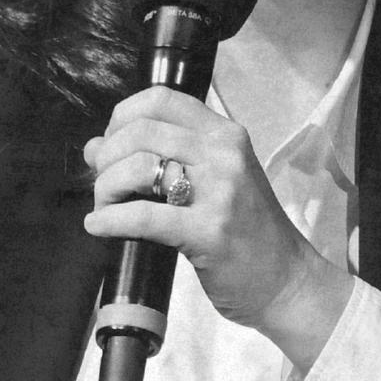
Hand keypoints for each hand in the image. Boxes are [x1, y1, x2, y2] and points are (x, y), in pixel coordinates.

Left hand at [81, 85, 352, 369]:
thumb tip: (93, 148)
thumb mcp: (208, 182)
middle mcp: (225, 153)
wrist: (287, 281)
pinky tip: (97, 226)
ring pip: (138, 168)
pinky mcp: (210, 232)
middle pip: (140, 132)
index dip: (121, 118)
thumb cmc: (244, 231)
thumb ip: (157, 158)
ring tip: (104, 207)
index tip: (111, 145)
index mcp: (225, 134)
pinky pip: (143, 216)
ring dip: (105, 188)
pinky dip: (109, 220)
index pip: (159, 99)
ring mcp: (221, 191)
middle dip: (107, 159)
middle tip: (102, 186)